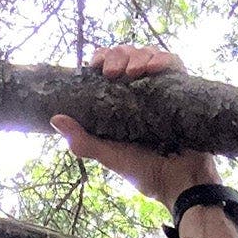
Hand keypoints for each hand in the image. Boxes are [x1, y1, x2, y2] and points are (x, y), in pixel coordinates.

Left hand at [51, 44, 218, 209]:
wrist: (179, 184)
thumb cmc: (144, 171)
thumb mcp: (109, 156)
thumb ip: (83, 141)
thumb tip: (55, 118)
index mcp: (121, 100)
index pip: (109, 65)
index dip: (101, 57)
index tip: (94, 65)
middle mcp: (141, 90)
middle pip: (128, 54)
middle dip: (118, 54)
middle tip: (112, 71)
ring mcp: (162, 88)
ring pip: (149, 53)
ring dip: (138, 55)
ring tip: (133, 71)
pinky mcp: (182, 90)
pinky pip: (174, 63)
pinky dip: (163, 59)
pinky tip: (153, 68)